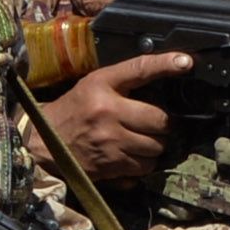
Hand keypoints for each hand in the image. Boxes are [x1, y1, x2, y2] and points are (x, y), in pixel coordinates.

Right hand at [39, 52, 188, 192]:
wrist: (43, 143)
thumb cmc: (74, 109)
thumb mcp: (94, 85)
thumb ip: (126, 80)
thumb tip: (169, 75)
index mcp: (101, 86)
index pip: (139, 69)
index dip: (165, 64)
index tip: (186, 62)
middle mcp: (107, 113)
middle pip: (160, 120)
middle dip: (165, 124)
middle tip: (157, 123)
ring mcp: (110, 143)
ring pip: (156, 147)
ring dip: (156, 146)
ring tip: (143, 140)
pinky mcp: (110, 167)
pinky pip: (145, 168)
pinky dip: (144, 163)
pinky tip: (133, 155)